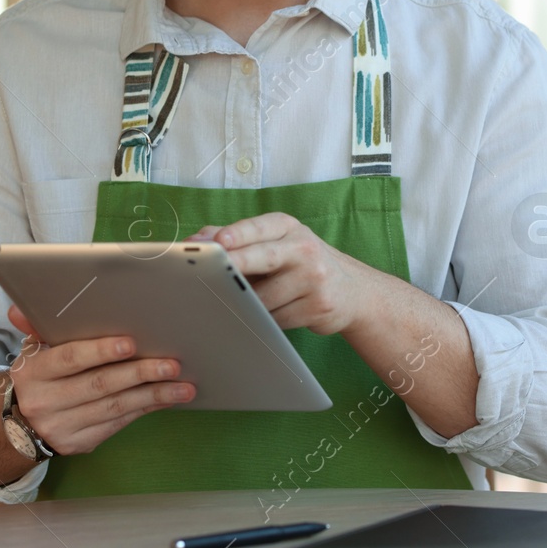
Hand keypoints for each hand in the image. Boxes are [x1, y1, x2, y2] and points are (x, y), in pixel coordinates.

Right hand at [4, 305, 195, 454]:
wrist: (16, 425)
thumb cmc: (37, 375)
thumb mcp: (32, 350)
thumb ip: (36, 326)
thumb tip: (21, 305)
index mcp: (32, 372)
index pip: (69, 359)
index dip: (100, 351)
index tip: (132, 344)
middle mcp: (44, 402)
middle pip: (99, 385)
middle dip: (139, 374)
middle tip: (171, 364)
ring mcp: (61, 427)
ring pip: (114, 409)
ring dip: (153, 396)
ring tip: (183, 386)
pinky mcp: (78, 444)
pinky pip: (118, 424)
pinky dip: (146, 409)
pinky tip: (168, 398)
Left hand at [191, 214, 380, 335]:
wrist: (350, 290)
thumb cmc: (299, 263)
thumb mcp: (274, 242)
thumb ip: (235, 239)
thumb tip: (196, 239)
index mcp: (287, 227)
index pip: (260, 228)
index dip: (238, 235)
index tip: (218, 242)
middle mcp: (304, 248)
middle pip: (264, 257)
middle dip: (236, 264)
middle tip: (209, 273)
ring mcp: (314, 278)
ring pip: (265, 298)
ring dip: (247, 305)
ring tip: (242, 303)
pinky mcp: (319, 307)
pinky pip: (277, 320)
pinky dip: (264, 321)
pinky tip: (267, 316)